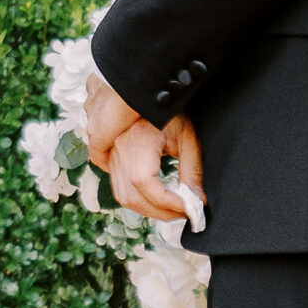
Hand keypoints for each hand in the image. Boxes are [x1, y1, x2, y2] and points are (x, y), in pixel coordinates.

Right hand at [85, 71, 204, 222]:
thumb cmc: (171, 112)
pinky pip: (119, 189)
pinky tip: (158, 200)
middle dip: (161, 212)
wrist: (148, 94)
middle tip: (185, 212)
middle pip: (132, 195)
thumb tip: (197, 202)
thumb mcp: (187, 137)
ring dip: (150, 210)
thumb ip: (192, 170)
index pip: (143, 182)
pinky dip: (139, 201)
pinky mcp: (111, 159)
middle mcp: (118, 147)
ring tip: (173, 208)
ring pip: (123, 196)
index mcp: (138, 137)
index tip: (188, 207)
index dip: (165, 201)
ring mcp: (111, 153)